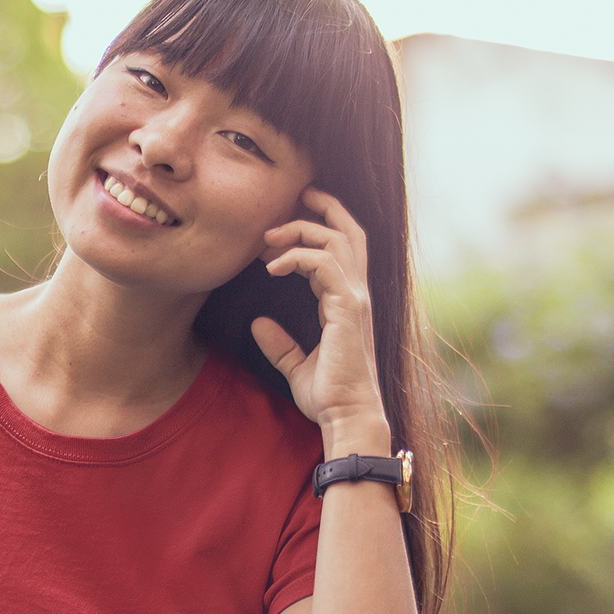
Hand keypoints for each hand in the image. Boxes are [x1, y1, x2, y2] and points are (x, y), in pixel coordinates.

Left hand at [253, 187, 389, 455]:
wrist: (346, 416)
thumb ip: (280, 344)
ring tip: (268, 238)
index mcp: (347, 302)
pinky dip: (297, 256)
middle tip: (293, 197)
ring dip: (301, 229)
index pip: (340, 249)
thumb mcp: (296, 367)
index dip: (312, 231)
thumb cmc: (329, 396)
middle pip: (349, 231)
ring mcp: (355, 298)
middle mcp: (356, 294)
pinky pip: (324, 263)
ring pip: (337, 239)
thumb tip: (257, 324)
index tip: (276, 235)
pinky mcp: (347, 307)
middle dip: (324, 207)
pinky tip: (272, 267)